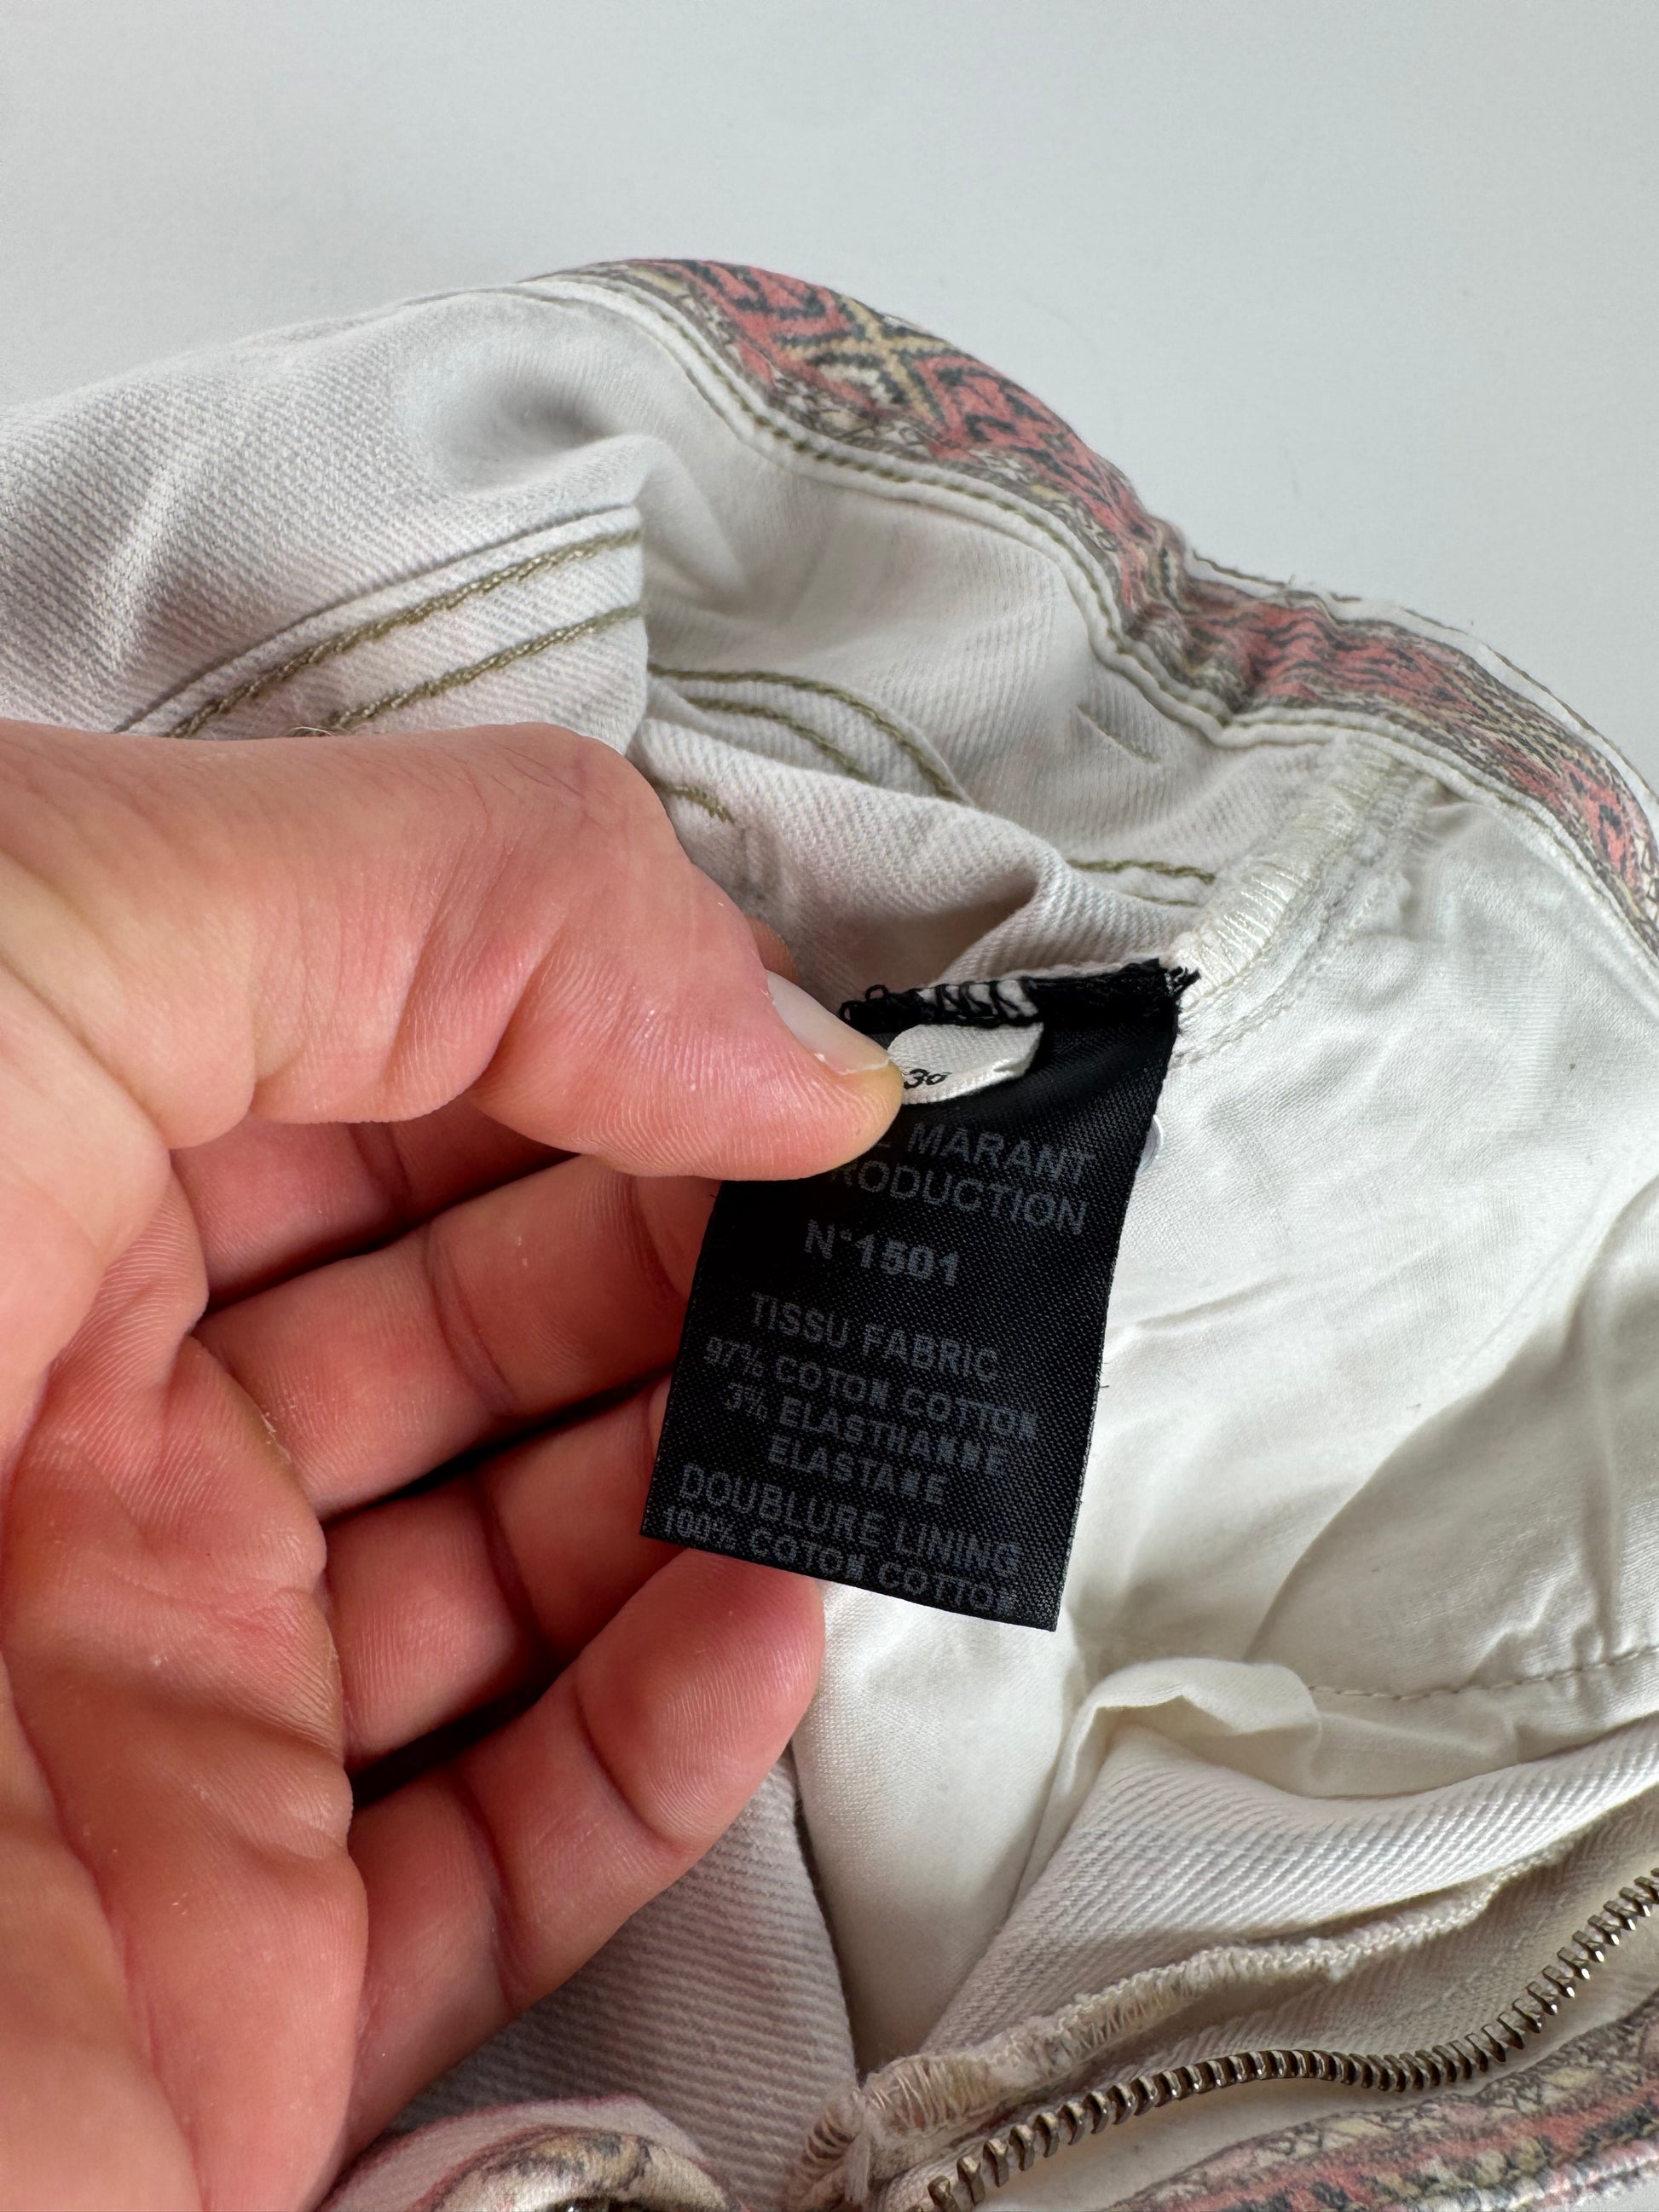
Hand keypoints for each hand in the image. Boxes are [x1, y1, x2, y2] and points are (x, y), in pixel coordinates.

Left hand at [0, 718, 899, 2210]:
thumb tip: (797, 1043)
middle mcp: (74, 1422)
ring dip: (722, 1478)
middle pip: (481, 1314)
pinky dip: (667, 1741)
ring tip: (868, 1404)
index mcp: (26, 1157)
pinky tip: (767, 1612)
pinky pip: (500, 1854)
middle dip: (707, 1251)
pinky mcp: (218, 1961)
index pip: (402, 1065)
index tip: (819, 1051)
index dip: (625, 1033)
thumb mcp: (57, 927)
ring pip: (521, 1571)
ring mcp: (151, 1699)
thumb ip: (463, 904)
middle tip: (885, 1229)